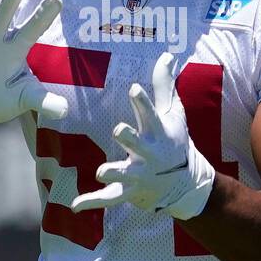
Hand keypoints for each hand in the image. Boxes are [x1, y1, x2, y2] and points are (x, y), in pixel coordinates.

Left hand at [71, 52, 215, 220]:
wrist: (185, 184)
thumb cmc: (175, 141)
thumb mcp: (173, 113)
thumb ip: (164, 85)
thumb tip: (167, 54)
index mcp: (157, 132)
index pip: (150, 114)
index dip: (142, 102)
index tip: (133, 88)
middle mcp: (149, 154)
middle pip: (138, 144)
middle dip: (129, 138)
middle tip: (118, 129)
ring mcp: (139, 174)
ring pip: (125, 174)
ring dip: (114, 173)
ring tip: (101, 171)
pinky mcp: (129, 191)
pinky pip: (110, 198)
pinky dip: (93, 202)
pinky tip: (75, 205)